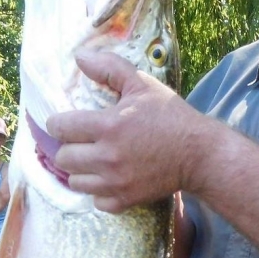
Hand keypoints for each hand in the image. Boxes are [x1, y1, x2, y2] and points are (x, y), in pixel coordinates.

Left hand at [46, 50, 204, 212]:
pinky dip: (100, 190)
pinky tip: (111, 177)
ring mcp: (115, 182)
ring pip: (75, 182)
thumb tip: (79, 57)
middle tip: (85, 141)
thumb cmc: (171, 115)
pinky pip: (96, 201)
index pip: (60, 127)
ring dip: (82, 170)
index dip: (59, 123)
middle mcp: (107, 157)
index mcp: (109, 125)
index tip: (68, 122)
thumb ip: (110, 69)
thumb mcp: (143, 84)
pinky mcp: (125, 200)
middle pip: (63, 157)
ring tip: (96, 160)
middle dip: (70, 146)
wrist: (199, 153)